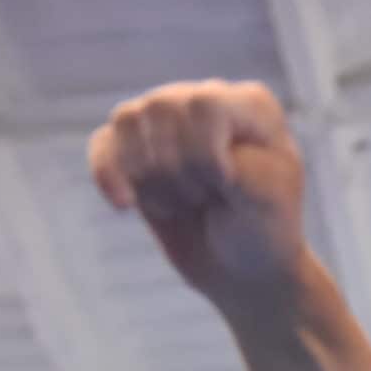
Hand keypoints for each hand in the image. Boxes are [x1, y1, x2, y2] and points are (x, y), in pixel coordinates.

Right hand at [89, 80, 307, 304]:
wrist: (242, 269)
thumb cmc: (263, 230)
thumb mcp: (268, 199)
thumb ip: (239, 164)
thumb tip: (194, 151)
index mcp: (250, 105)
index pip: (204, 105)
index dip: (204, 152)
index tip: (225, 187)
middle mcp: (206, 101)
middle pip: (161, 108)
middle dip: (178, 168)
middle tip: (206, 199)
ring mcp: (168, 121)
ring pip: (127, 120)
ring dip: (149, 176)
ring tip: (181, 203)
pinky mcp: (135, 149)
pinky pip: (102, 144)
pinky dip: (108, 176)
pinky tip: (124, 205)